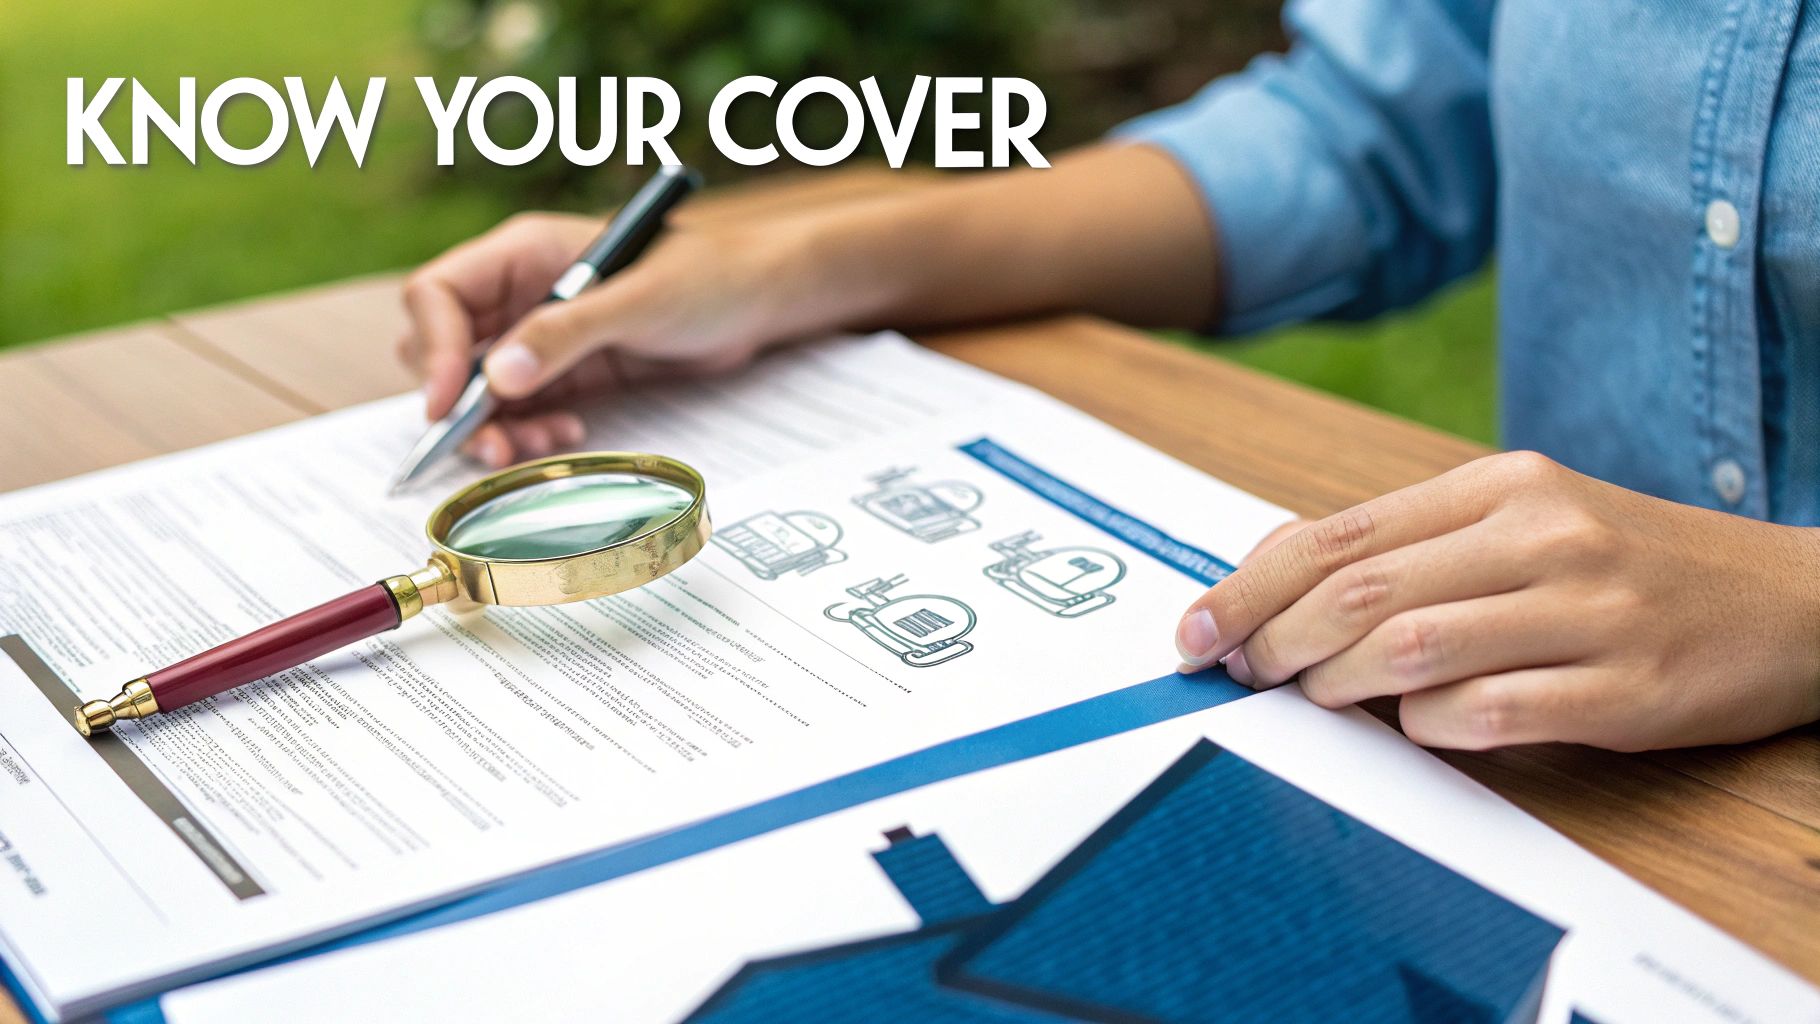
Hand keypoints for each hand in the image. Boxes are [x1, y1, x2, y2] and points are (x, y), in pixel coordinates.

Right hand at [397, 209, 852, 466]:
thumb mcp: (637, 302)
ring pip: (477, 390)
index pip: (438, 295)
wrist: (758, 302)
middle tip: (493, 443)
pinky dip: (528, 433)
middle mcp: (518, 294)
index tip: (450, 403)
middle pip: (443, 348)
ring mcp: (539, 337)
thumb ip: (567, 334)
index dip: (433, 349)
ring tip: (533, 450)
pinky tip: (565, 437)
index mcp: (522, 253)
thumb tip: (498, 378)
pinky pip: (520, 411)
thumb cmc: (706, 276)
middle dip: (458, 402)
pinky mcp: (565, 374)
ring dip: (494, 427)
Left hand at [1175, 452, 1819, 750]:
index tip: (1194, 631)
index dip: (1249, 588)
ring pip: (1412, 648)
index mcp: (1501, 485)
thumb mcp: (1521, 521)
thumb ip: (1408, 541)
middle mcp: (1540, 532)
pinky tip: (1422, 727)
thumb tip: (1272, 563)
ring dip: (1340, 685)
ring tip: (1322, 700)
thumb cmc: (1628, 563)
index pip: (1338, 534)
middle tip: (1242, 675)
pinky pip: (1492, 712)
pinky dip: (1432, 728)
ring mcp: (1587, 607)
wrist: (1794, 600)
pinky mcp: (1626, 684)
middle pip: (1359, 590)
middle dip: (1274, 642)